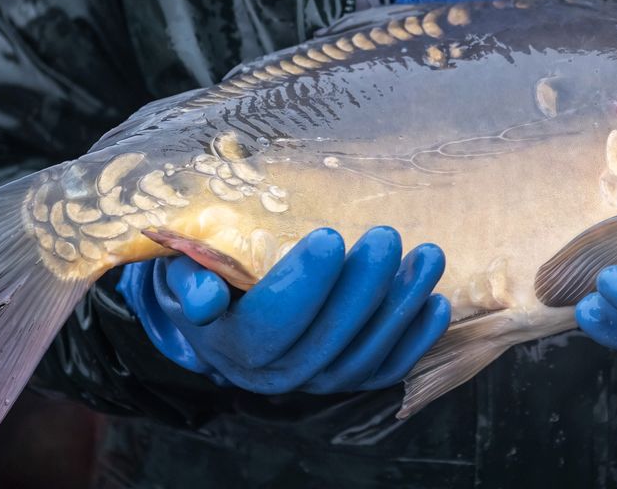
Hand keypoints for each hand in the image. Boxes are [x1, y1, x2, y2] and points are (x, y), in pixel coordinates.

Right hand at [117, 226, 451, 393]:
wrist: (216, 308)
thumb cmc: (201, 273)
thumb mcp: (179, 270)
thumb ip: (189, 279)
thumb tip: (208, 297)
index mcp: (230, 344)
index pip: (269, 324)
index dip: (301, 285)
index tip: (330, 237)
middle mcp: (273, 374)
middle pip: (325, 340)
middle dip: (362, 288)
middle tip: (387, 236)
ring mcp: (314, 380)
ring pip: (362, 356)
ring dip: (400, 308)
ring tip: (428, 256)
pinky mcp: (347, 378)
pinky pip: (386, 369)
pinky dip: (415, 340)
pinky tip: (437, 302)